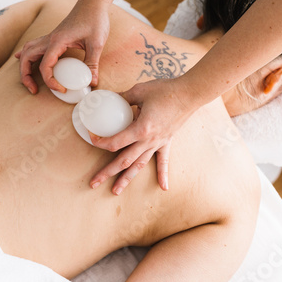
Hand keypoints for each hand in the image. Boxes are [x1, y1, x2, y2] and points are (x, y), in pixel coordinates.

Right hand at [15, 0, 109, 93]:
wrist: (93, 3)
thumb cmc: (95, 20)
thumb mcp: (96, 43)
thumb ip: (92, 63)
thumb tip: (92, 82)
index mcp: (57, 41)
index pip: (45, 66)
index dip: (51, 81)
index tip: (62, 89)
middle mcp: (49, 39)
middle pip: (27, 58)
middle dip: (26, 76)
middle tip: (34, 90)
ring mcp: (49, 37)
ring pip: (27, 51)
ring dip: (24, 66)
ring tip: (28, 81)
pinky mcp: (53, 37)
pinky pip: (34, 46)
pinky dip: (27, 55)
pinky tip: (23, 60)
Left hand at [89, 77, 196, 194]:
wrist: (190, 94)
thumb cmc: (166, 90)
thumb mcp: (139, 90)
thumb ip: (123, 98)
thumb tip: (110, 98)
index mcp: (140, 129)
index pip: (115, 142)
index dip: (100, 142)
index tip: (91, 138)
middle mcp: (148, 141)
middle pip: (124, 161)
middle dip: (107, 172)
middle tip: (93, 183)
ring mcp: (158, 143)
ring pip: (139, 165)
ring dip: (126, 179)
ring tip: (115, 191)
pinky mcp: (166, 142)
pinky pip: (164, 161)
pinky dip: (162, 174)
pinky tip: (163, 187)